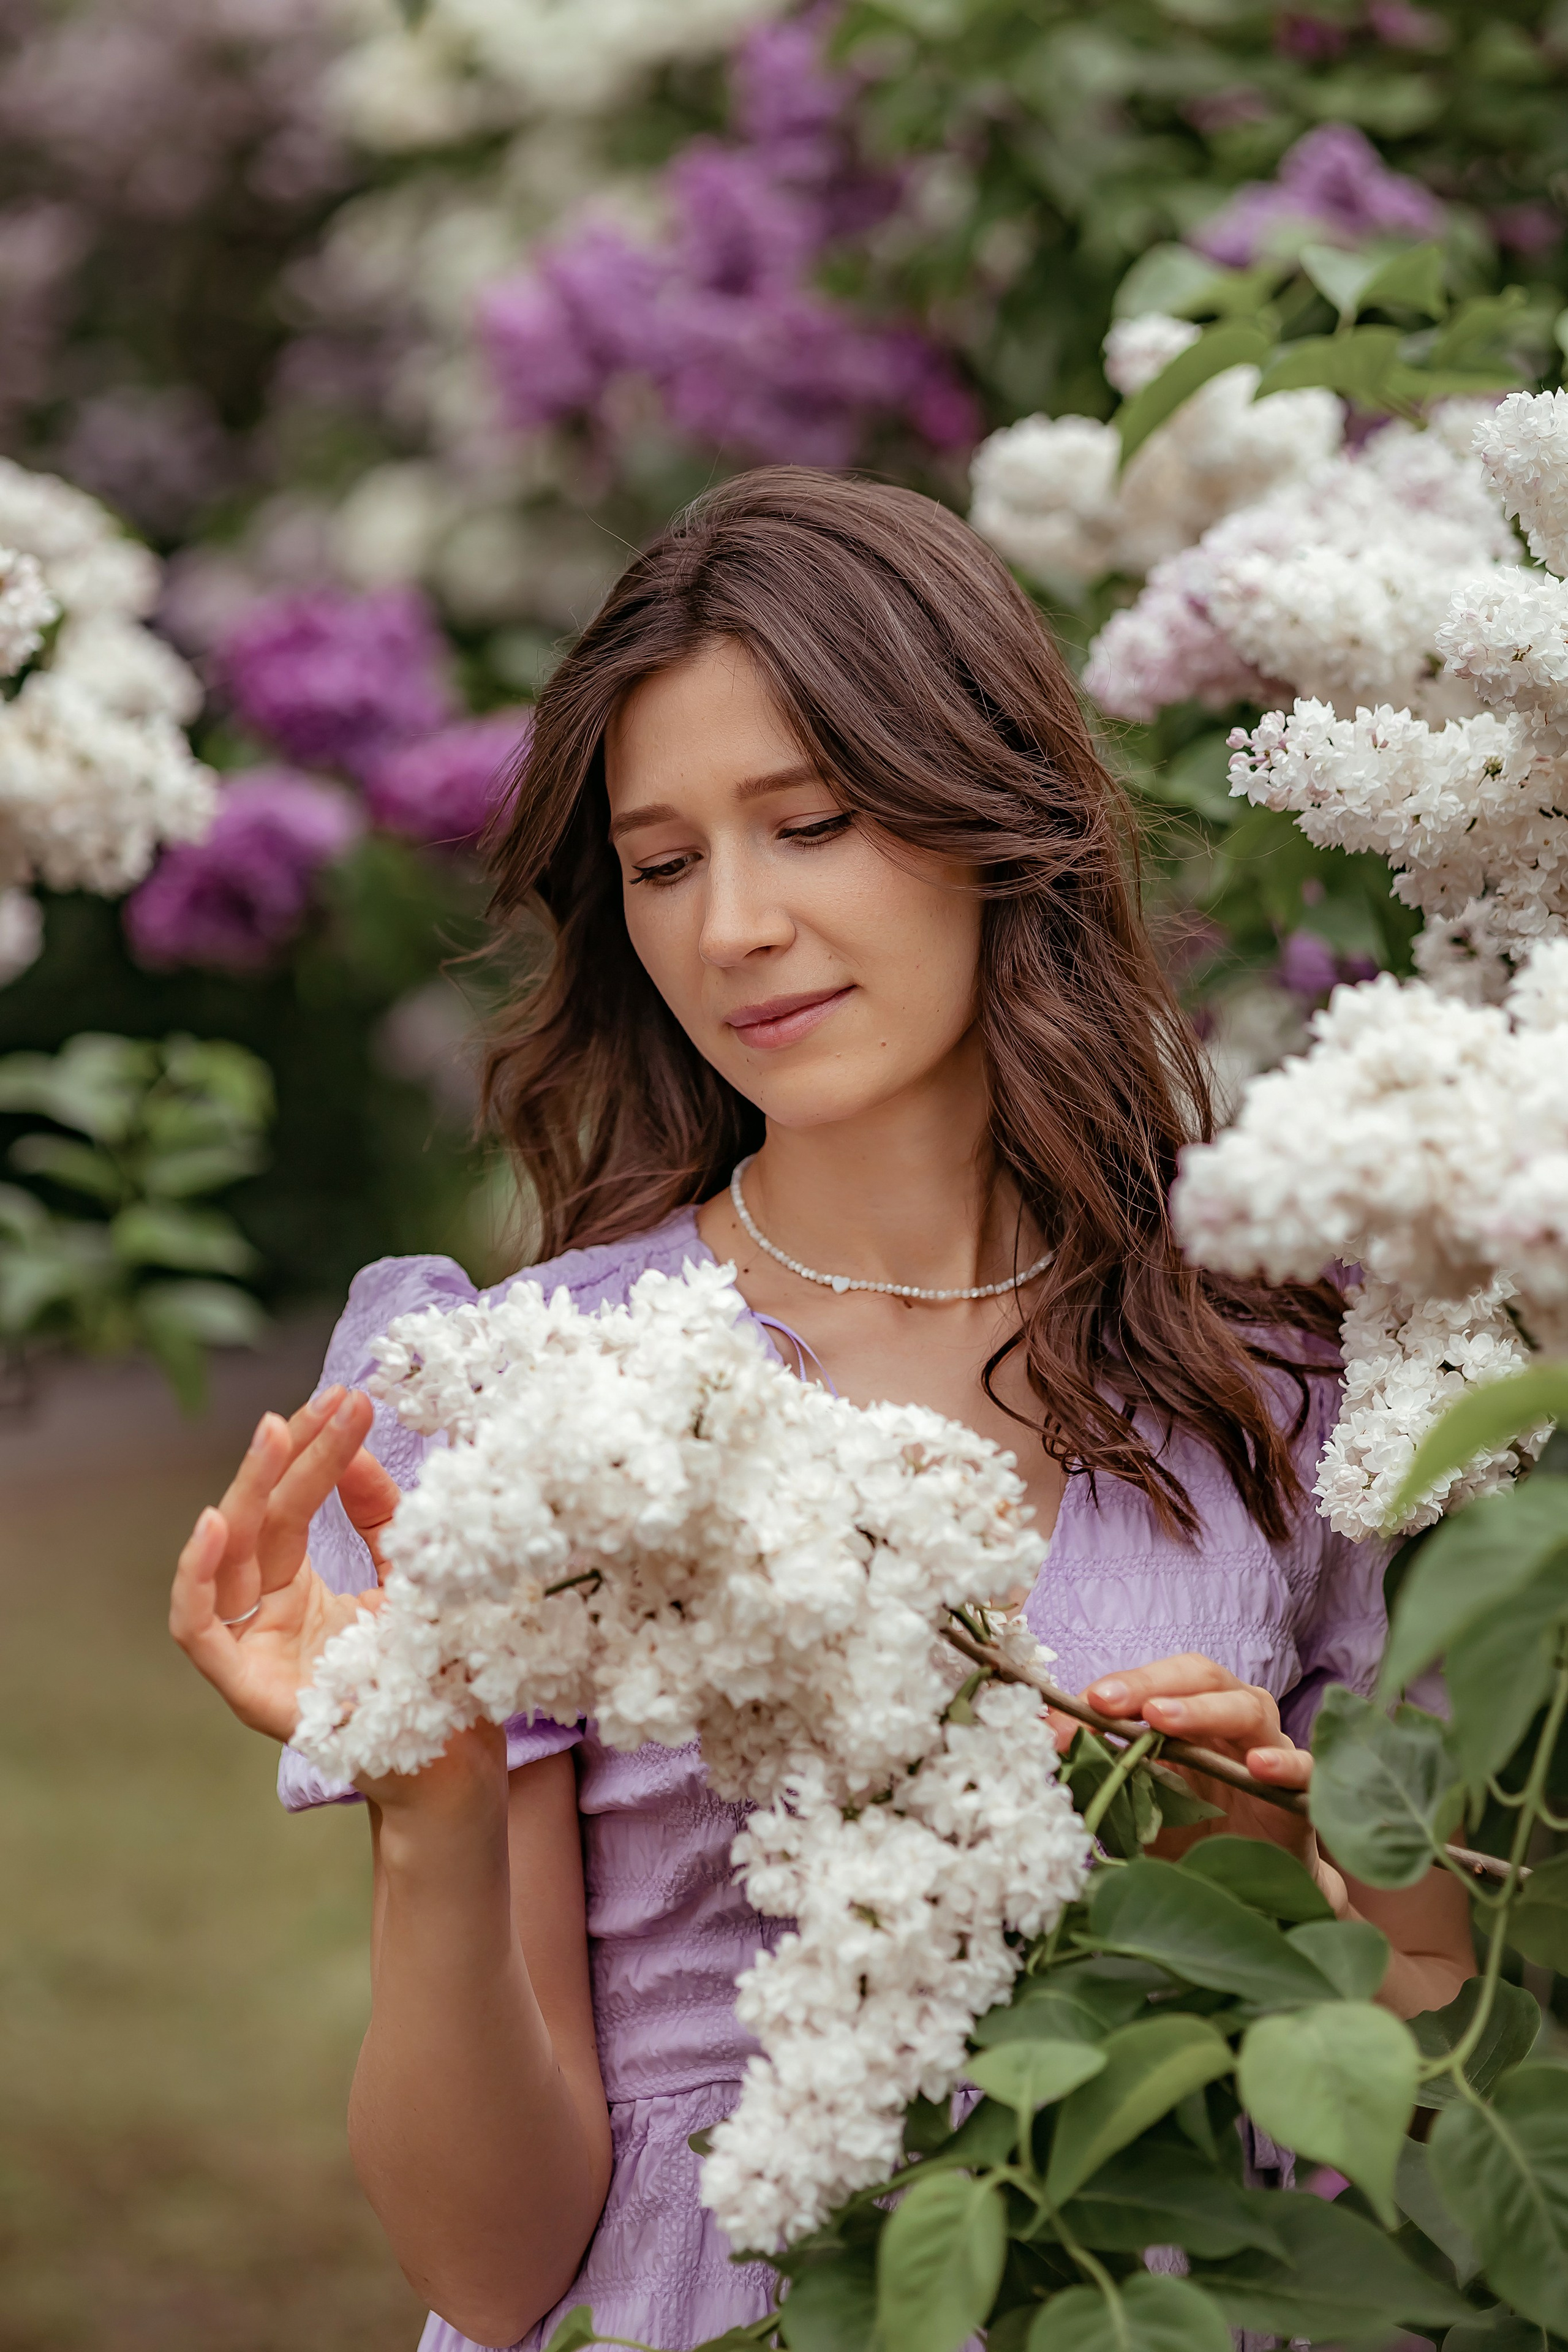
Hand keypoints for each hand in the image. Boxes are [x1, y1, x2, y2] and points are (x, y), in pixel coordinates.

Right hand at [169, 1385, 395, 1744]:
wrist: (455, 1762)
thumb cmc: (429, 1673)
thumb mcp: (408, 1576)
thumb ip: (379, 1518)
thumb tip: (354, 1449)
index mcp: (296, 1589)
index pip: (292, 1505)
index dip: (314, 1450)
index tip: (348, 1399)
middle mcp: (265, 1616)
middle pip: (258, 1522)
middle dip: (287, 1456)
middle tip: (323, 1404)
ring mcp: (252, 1653)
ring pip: (226, 1560)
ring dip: (247, 1489)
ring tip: (274, 1433)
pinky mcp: (247, 1691)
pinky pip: (200, 1632)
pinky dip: (196, 1578)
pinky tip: (215, 1523)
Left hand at [1083, 1652, 1347, 1910]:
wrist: (1249, 1889)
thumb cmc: (1191, 1832)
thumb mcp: (1137, 1799)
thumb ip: (1100, 1765)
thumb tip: (1048, 1735)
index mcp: (1193, 1713)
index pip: (1161, 1680)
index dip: (1124, 1684)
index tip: (1084, 1701)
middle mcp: (1234, 1720)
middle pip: (1203, 1677)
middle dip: (1152, 1684)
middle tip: (1110, 1703)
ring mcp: (1272, 1750)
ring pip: (1250, 1707)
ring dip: (1204, 1709)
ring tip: (1163, 1721)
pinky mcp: (1304, 1792)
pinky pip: (1304, 1767)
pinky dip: (1284, 1763)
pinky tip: (1258, 1769)